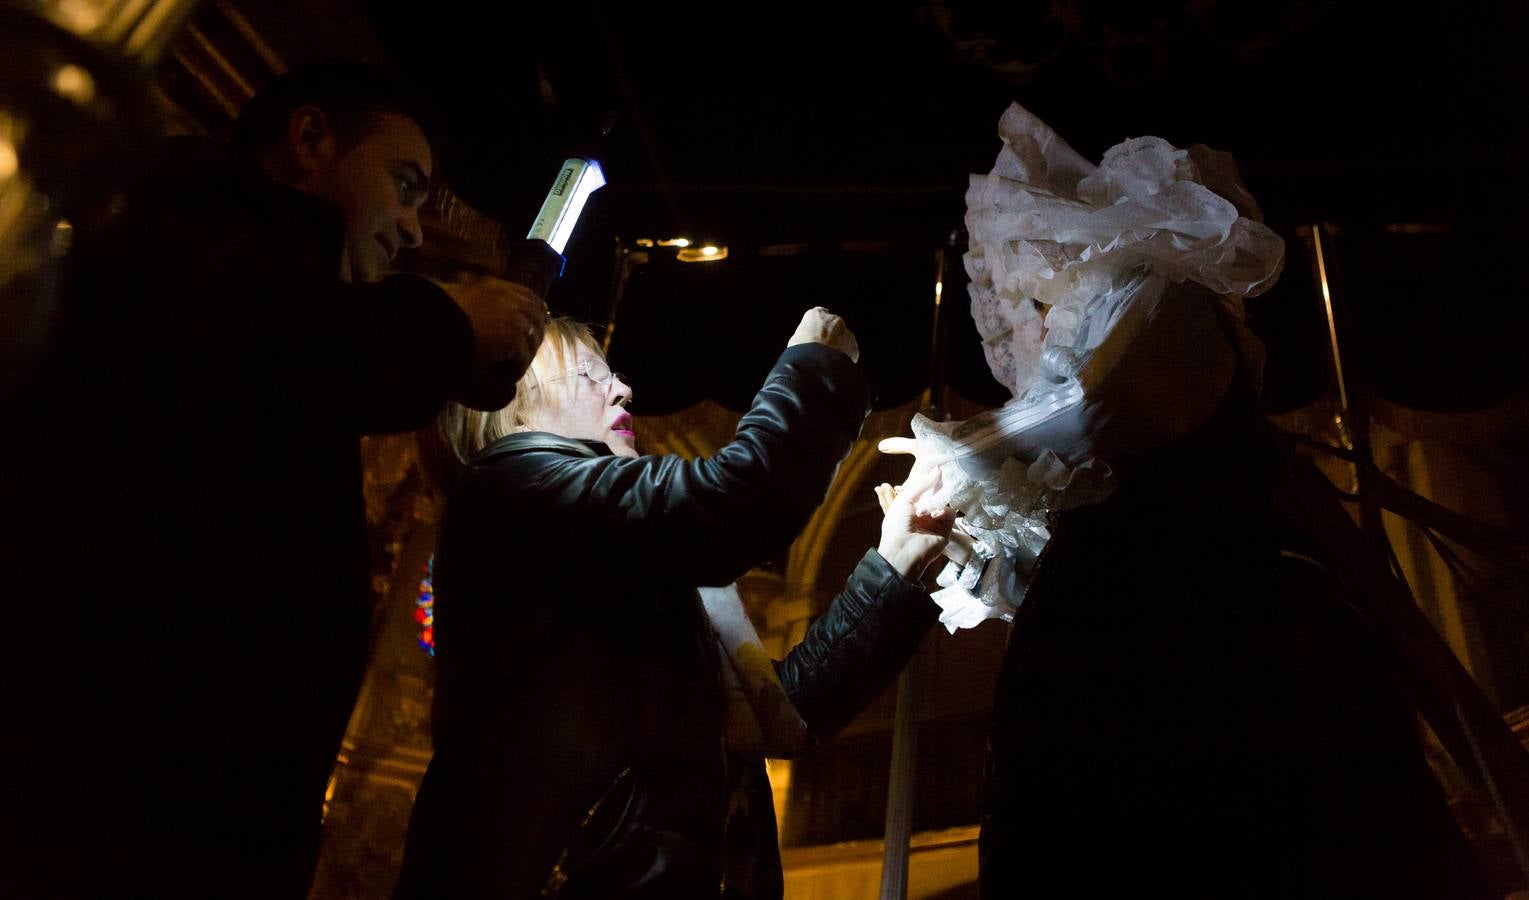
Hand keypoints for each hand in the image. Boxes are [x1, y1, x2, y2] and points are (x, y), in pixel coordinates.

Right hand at [440, 275, 546, 410]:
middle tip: (526, 355)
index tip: (534, 328)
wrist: (429, 332)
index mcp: (494, 287)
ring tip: (511, 370)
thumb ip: (474, 303)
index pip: (527, 296)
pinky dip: (515, 370)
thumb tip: (484, 315)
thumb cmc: (433, 319)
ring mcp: (512, 317)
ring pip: (531, 341)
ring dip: (523, 357)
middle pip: (538, 317)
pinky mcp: (512, 338)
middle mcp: (507, 298)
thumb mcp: (456, 303)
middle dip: (536, 336)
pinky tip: (505, 378)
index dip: (535, 312)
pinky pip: (522, 359)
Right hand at [787, 307, 858, 362]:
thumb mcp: (795, 341)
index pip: (818, 314)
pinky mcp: (853, 346)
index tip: (814, 335)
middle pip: (832, 326)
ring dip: (838, 346)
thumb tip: (807, 344)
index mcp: (815, 315)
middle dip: (829, 336)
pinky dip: (845, 358)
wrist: (816, 362)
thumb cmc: (800, 350)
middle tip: (822, 350)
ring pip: (843, 338)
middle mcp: (833, 319)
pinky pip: (849, 352)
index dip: (817, 326)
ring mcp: (846, 332)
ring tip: (828, 361)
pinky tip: (836, 366)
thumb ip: (804, 337)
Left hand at [875, 465, 953, 579]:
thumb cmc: (896, 525)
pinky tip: (933, 515)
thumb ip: (921, 484)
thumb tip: (937, 469)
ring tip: (924, 510)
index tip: (936, 466)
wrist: (903, 551)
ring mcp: (935, 521)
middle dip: (937, 486)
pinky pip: (950, 513)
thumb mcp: (904, 500)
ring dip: (935, 502)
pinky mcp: (946, 529)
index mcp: (911, 506)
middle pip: (936, 494)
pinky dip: (942, 510)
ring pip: (944, 502)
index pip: (924, 489)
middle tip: (942, 474)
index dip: (929, 479)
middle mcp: (924, 513)